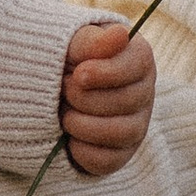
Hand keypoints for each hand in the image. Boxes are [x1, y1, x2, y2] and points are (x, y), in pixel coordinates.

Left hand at [59, 17, 154, 177]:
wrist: (51, 88)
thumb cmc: (68, 59)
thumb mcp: (73, 43)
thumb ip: (92, 41)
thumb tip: (120, 35)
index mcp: (139, 59)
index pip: (137, 66)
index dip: (106, 73)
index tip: (78, 73)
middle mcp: (144, 93)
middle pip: (127, 101)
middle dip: (85, 97)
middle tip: (63, 88)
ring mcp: (136, 126)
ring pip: (120, 133)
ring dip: (82, 124)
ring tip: (64, 113)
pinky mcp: (120, 154)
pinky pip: (107, 160)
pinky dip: (82, 150)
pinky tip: (68, 137)